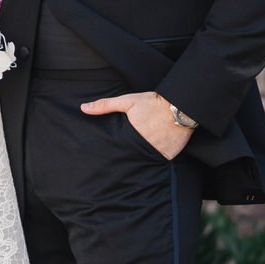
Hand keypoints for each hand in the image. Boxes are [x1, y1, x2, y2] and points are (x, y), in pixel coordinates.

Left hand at [80, 90, 194, 158]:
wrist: (180, 105)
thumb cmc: (153, 102)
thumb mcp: (127, 101)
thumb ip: (105, 105)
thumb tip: (83, 108)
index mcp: (131, 136)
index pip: (118, 150)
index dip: (113, 153)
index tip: (107, 158)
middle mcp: (144, 147)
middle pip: (131, 158)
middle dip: (126, 159)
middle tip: (120, 162)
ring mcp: (158, 153)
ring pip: (145, 162)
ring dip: (141, 161)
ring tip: (136, 160)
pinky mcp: (169, 155)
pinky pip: (160, 161)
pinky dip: (156, 159)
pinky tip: (152, 157)